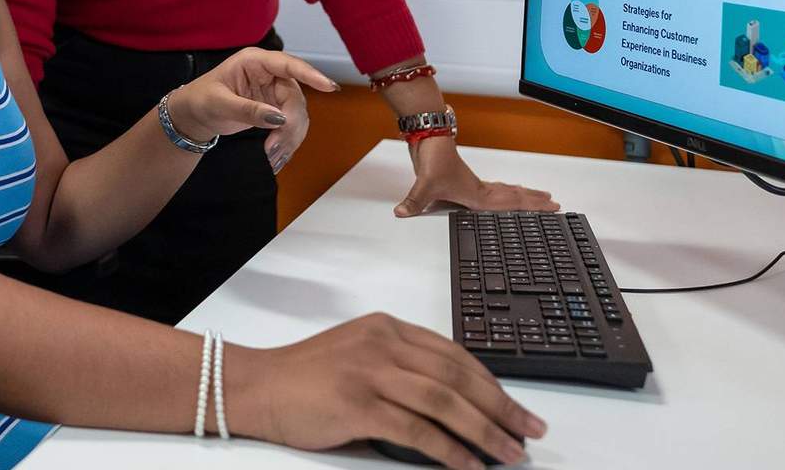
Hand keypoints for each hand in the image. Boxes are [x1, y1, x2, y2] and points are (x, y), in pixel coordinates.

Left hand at [172, 49, 336, 174]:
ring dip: (290, 137)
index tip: (329, 87)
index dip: (311, 75)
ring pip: (297, 114)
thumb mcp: (220, 104)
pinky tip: (276, 157)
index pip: (288, 65)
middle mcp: (269, 74)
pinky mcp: (275, 108)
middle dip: (290, 124)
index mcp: (254, 62)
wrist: (194, 115)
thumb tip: (277, 118)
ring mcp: (274, 91)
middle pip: (295, 96)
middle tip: (274, 147)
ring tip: (271, 157)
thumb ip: (248, 110)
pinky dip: (287, 142)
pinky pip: (291, 124)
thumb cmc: (200, 99)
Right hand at [234, 312, 546, 469]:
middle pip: (458, 377)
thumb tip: (453, 403)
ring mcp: (369, 373)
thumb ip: (399, 366)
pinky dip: (449, 450)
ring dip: (484, 432)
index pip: (454, 355)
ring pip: (445, 402)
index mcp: (386, 329)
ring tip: (508, 454)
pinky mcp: (357, 404)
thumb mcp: (357, 355)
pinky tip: (467, 465)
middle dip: (501, 408)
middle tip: (530, 432)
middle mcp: (382, 344)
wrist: (254, 387)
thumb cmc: (304, 379)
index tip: (517, 408)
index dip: (493, 384)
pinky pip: (417, 430)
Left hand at [394, 133, 558, 217]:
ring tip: (539, 196)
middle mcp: (480, 189)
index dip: (532, 207)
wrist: (430, 136)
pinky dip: (506, 191)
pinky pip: (494, 188)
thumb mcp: (423, 184)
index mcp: (477, 195)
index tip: (553, 206)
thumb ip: (414, 201)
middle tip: (555, 203)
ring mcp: (474, 183)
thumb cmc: (433, 157)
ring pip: (506, 191)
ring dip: (523, 195)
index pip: (512, 205)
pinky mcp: (466, 179)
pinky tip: (504, 192)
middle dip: (535, 202)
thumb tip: (402, 213)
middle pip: (514, 197)